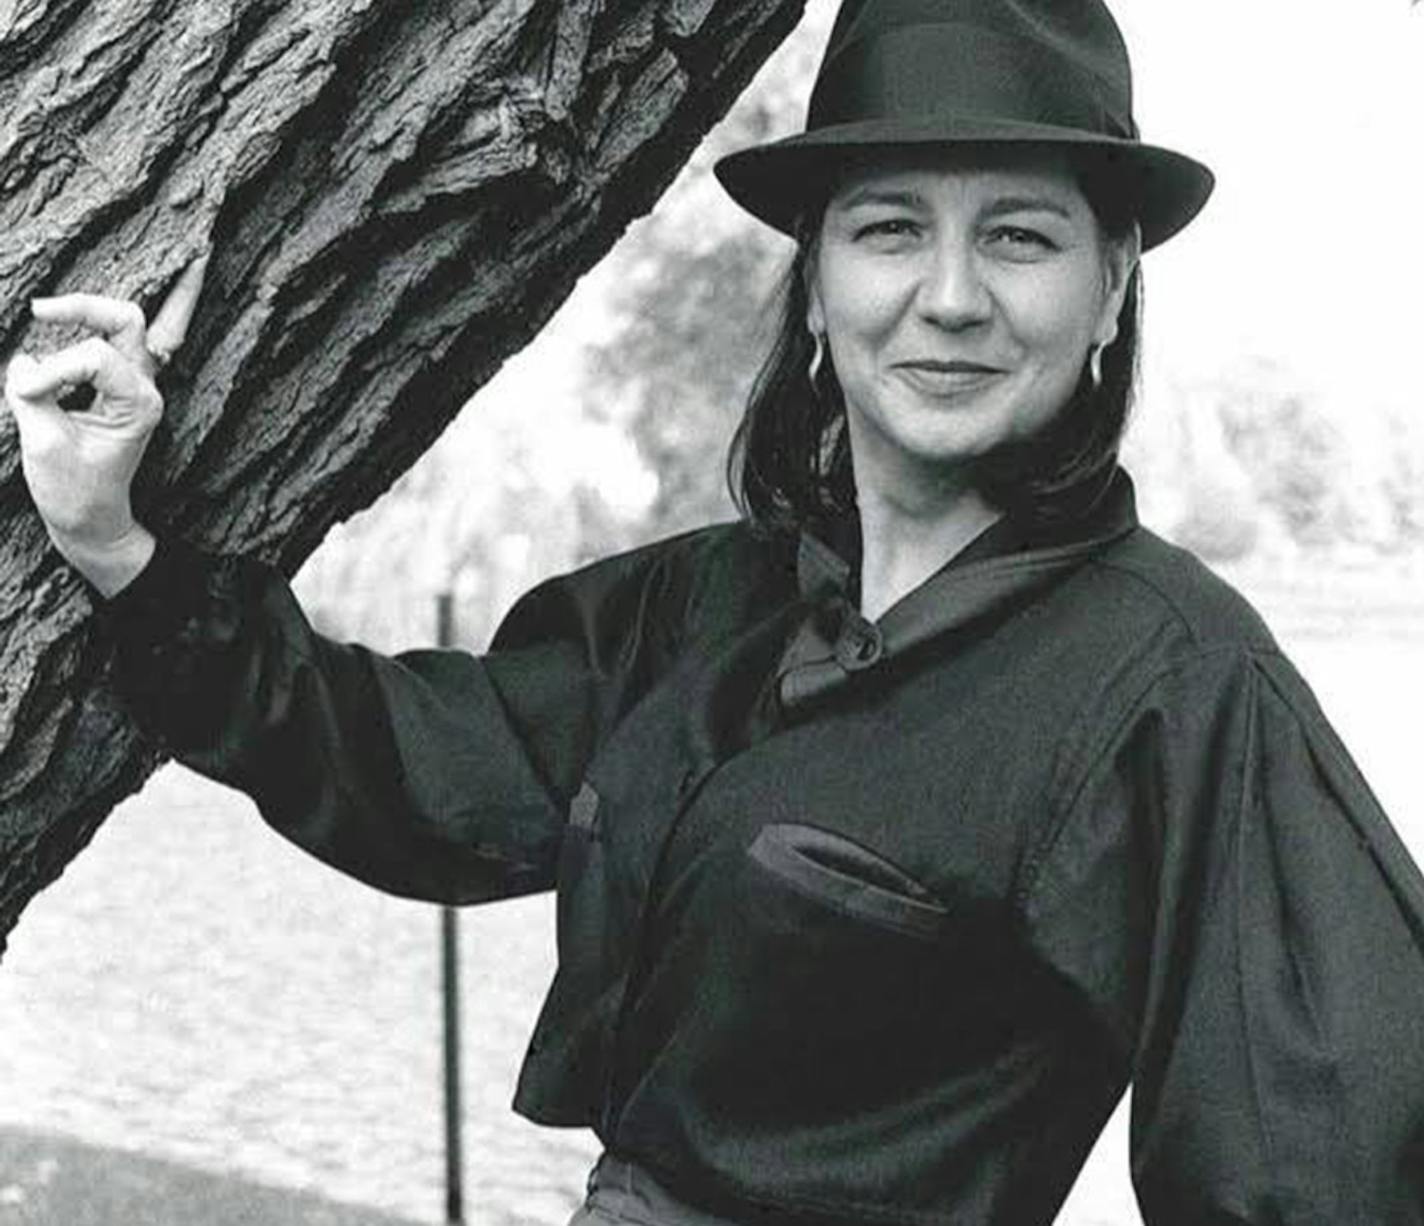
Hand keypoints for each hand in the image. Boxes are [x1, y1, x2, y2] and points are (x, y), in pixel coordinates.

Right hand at [4, 255, 207, 594]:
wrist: (91, 520)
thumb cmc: (74, 491)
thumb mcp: (45, 444)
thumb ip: (33, 394)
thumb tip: (25, 359)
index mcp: (138, 404)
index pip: (95, 356)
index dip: (53, 368)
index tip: (25, 393)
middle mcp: (143, 389)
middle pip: (126, 320)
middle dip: (85, 307)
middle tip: (40, 311)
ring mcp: (133, 385)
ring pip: (122, 324)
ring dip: (86, 312)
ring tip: (44, 315)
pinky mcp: (115, 386)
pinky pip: (109, 342)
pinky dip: (83, 329)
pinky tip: (54, 327)